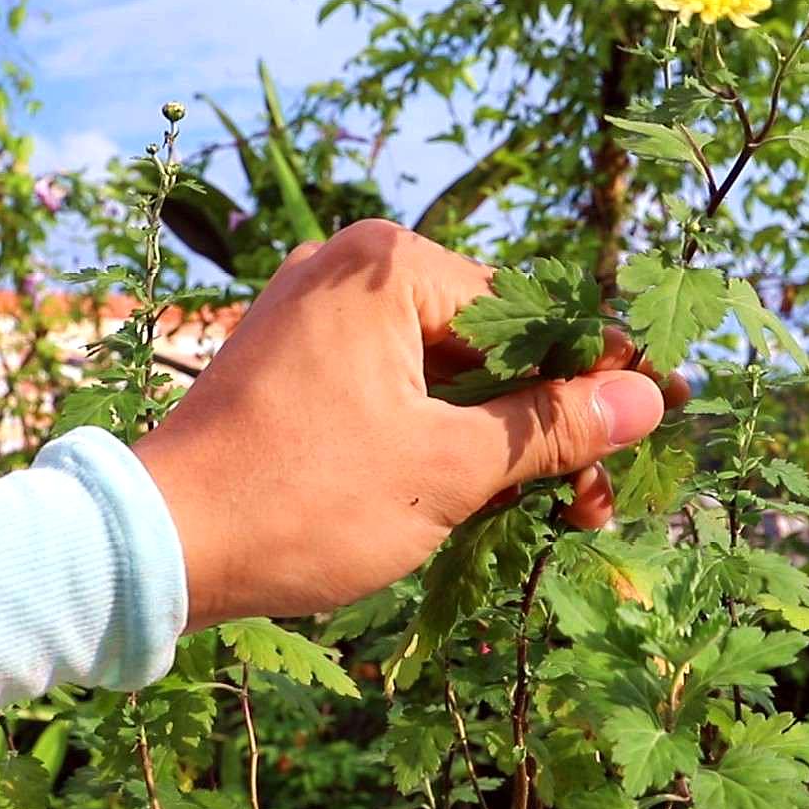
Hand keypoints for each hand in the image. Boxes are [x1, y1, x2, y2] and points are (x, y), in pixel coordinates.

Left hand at [133, 220, 687, 629]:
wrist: (158, 542)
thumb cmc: (304, 499)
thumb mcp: (449, 469)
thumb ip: (552, 426)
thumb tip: (648, 399)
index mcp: (390, 266)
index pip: (530, 315)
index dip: (595, 382)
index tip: (649, 431)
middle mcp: (349, 266)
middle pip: (488, 340)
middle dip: (546, 421)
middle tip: (595, 502)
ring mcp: (314, 310)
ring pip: (442, 368)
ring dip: (495, 435)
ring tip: (547, 510)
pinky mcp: (292, 357)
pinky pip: (392, 383)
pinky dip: (436, 431)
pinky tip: (475, 491)